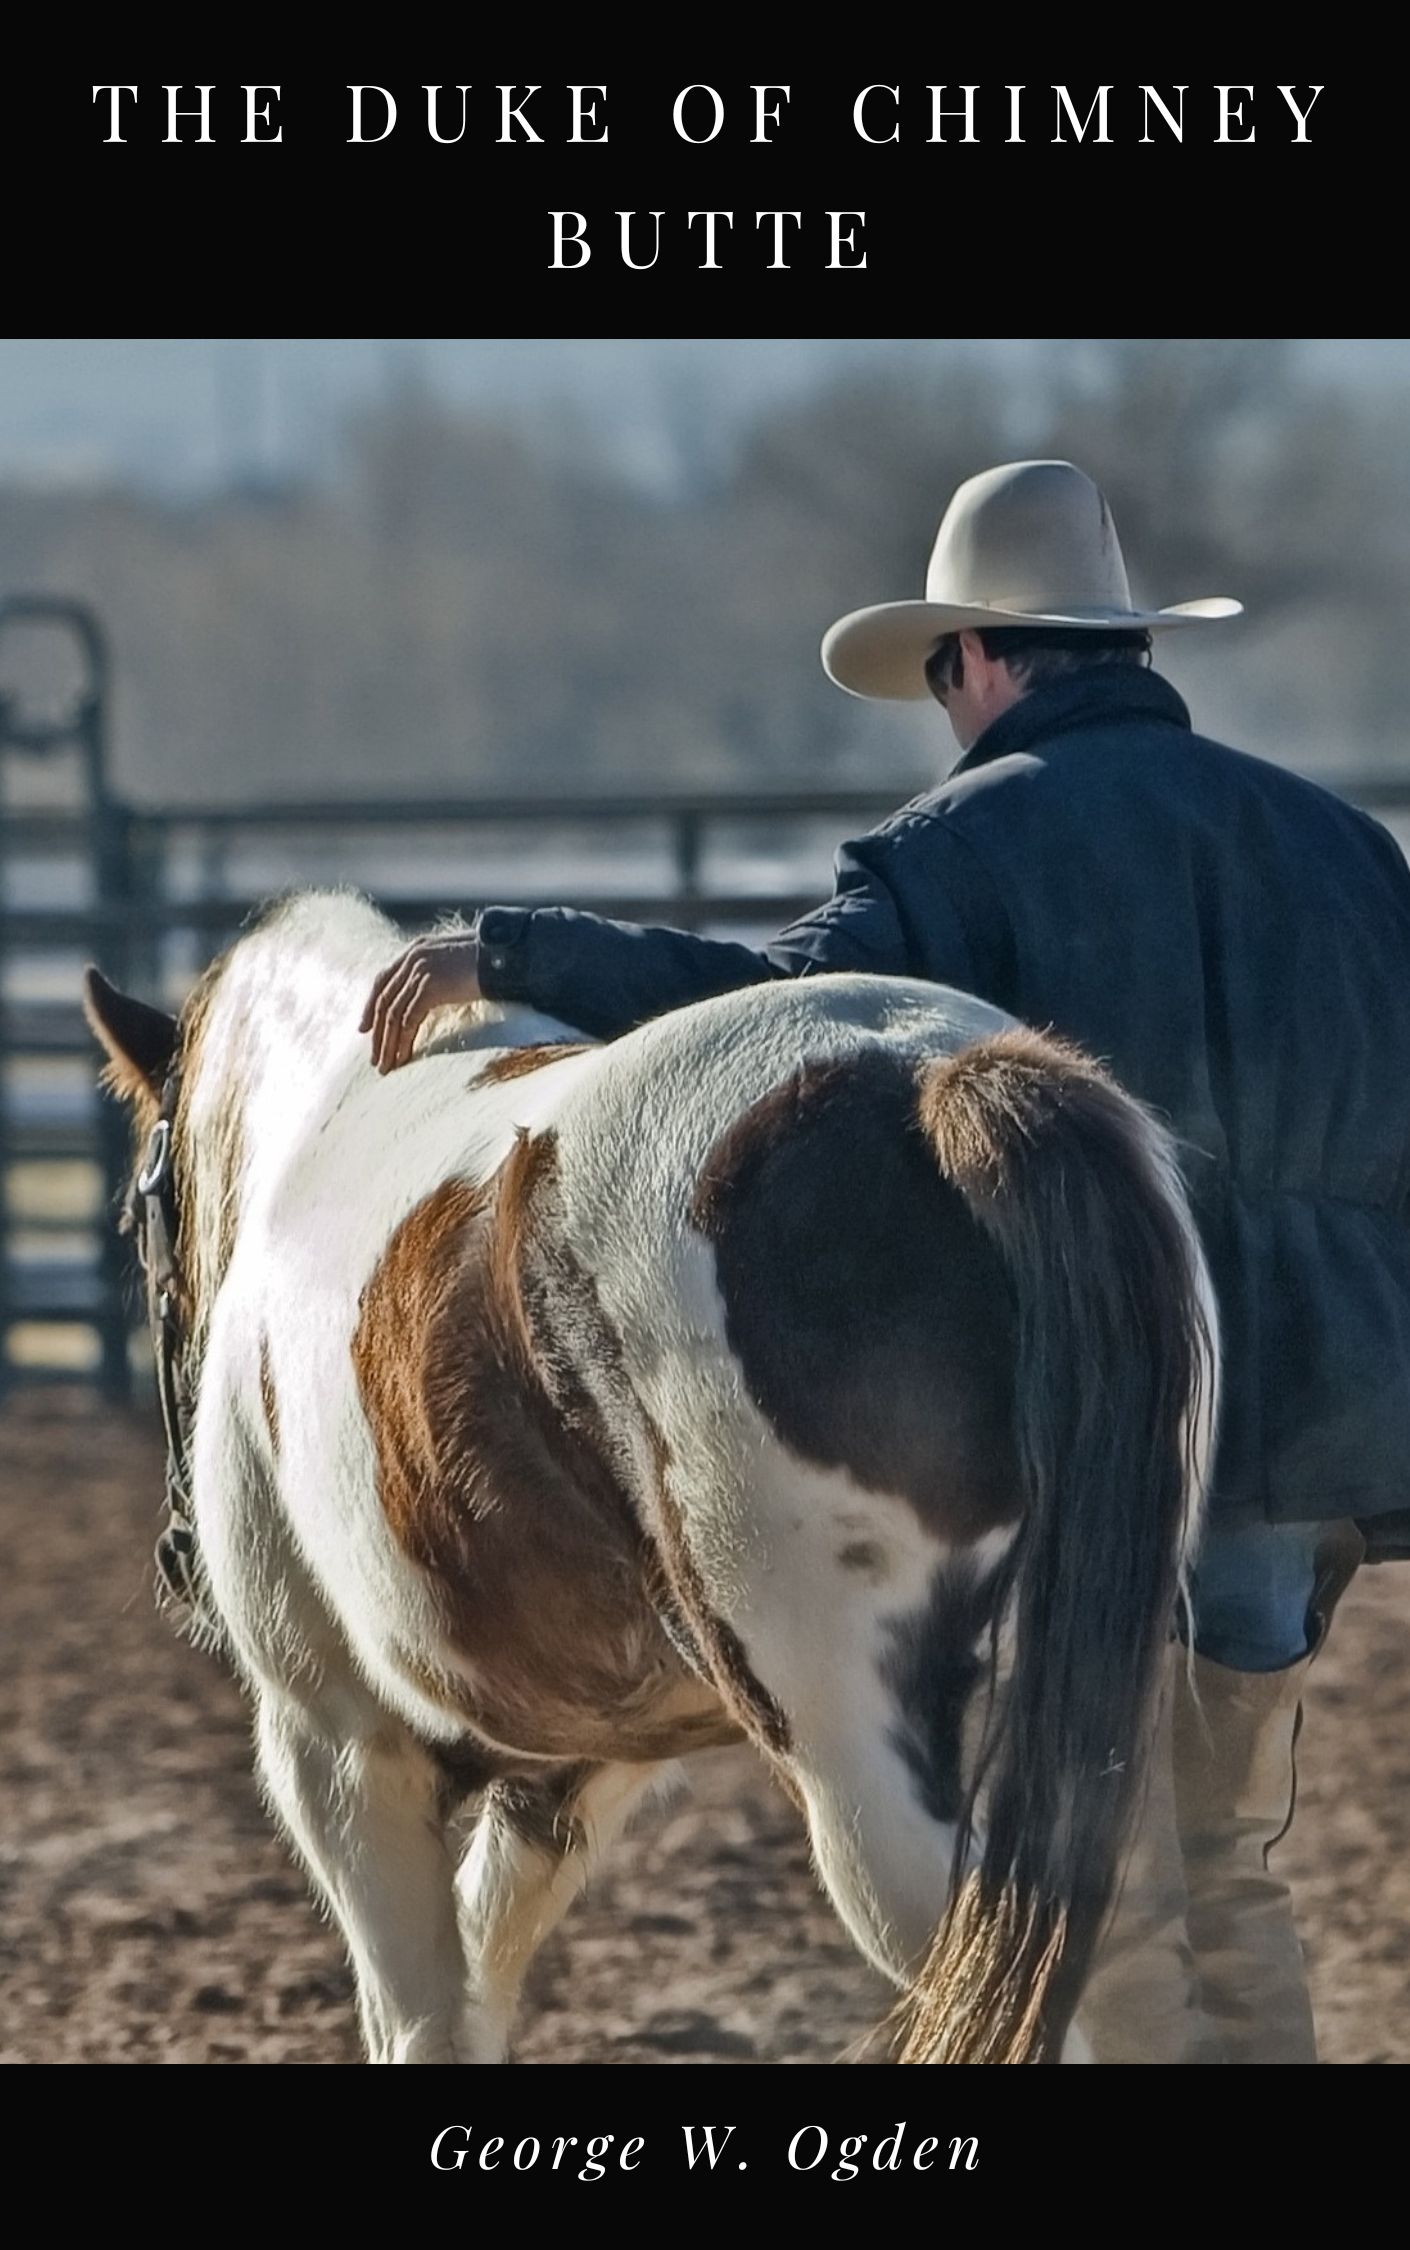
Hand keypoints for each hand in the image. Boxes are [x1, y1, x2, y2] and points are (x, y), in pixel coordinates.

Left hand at [360, 934, 482, 1073]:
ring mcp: (420, 971)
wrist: (507, 955)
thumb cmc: (492, 962)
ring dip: (387, 1044)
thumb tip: (432, 997)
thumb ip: (439, 974)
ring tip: (386, 1066)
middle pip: (383, 1000)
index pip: (383, 980)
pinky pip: (408, 1020)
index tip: (364, 1029)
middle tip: (374, 1058)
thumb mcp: (457, 963)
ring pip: (392, 1014)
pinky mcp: (430, 987)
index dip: (370, 1006)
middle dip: (377, 1033)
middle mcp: (413, 958)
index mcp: (416, 950)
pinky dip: (403, 1042)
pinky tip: (403, 1058)